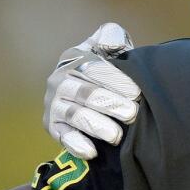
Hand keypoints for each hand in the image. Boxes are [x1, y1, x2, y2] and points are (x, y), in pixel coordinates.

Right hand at [44, 22, 140, 159]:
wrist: (88, 95)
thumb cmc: (104, 70)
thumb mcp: (106, 49)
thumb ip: (111, 37)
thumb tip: (111, 41)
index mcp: (72, 59)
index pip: (92, 68)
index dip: (114, 80)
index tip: (136, 92)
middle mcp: (59, 82)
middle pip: (85, 94)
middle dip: (109, 104)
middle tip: (131, 114)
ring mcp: (54, 106)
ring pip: (75, 116)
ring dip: (96, 126)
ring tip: (116, 135)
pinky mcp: (53, 127)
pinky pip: (63, 137)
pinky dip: (76, 144)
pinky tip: (92, 151)